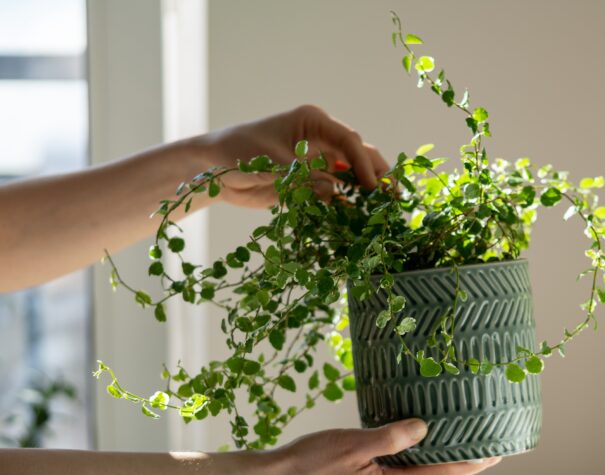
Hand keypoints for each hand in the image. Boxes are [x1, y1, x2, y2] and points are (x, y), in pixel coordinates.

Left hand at [199, 104, 389, 207]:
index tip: (372, 186)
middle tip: (393, 198)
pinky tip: (359, 221)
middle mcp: (320, 140)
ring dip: (366, 192)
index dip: (364, 163)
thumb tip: (336, 193)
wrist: (211, 171)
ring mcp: (317, 162)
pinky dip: (347, 206)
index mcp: (313, 123)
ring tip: (385, 211)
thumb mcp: (269, 164)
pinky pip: (335, 194)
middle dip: (377, 174)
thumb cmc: (236, 154)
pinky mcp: (310, 183)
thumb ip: (303, 178)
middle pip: (359, 155)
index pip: (348, 140)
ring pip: (351, 175)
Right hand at [265, 419, 499, 474]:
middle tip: (481, 443)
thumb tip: (425, 429)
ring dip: (428, 459)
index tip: (496, 454)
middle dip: (455, 461)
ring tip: (451, 440)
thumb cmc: (310, 461)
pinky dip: (404, 460)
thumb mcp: (355, 442)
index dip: (470, 464)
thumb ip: (393, 437)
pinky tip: (408, 445)